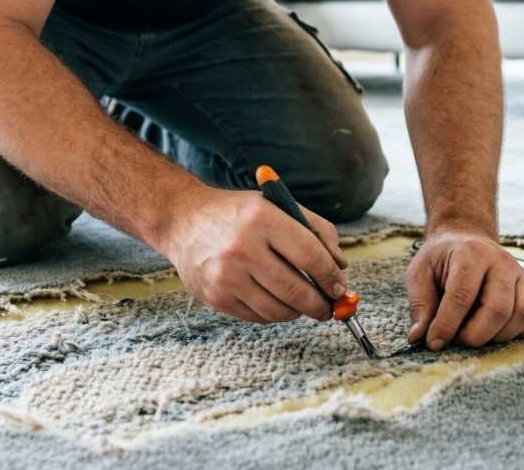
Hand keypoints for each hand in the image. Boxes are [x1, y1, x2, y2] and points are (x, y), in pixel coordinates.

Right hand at [159, 188, 348, 323]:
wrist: (183, 220)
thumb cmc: (238, 213)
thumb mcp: (277, 205)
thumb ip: (316, 228)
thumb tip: (340, 265)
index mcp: (263, 218)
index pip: (311, 256)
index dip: (332, 276)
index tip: (339, 286)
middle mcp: (242, 248)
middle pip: (297, 290)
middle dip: (321, 304)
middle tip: (329, 306)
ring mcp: (226, 275)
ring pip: (279, 310)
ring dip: (299, 311)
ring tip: (303, 303)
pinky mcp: (215, 297)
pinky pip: (258, 317)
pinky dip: (274, 313)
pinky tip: (276, 301)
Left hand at [405, 228, 523, 349]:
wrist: (467, 239)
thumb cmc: (442, 259)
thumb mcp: (420, 273)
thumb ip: (420, 305)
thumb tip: (418, 337)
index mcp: (470, 253)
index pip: (463, 295)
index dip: (448, 325)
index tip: (435, 343)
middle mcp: (502, 262)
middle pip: (498, 309)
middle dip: (475, 335)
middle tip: (457, 339)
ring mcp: (522, 275)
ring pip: (522, 315)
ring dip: (497, 336)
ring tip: (476, 333)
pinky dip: (520, 332)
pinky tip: (498, 330)